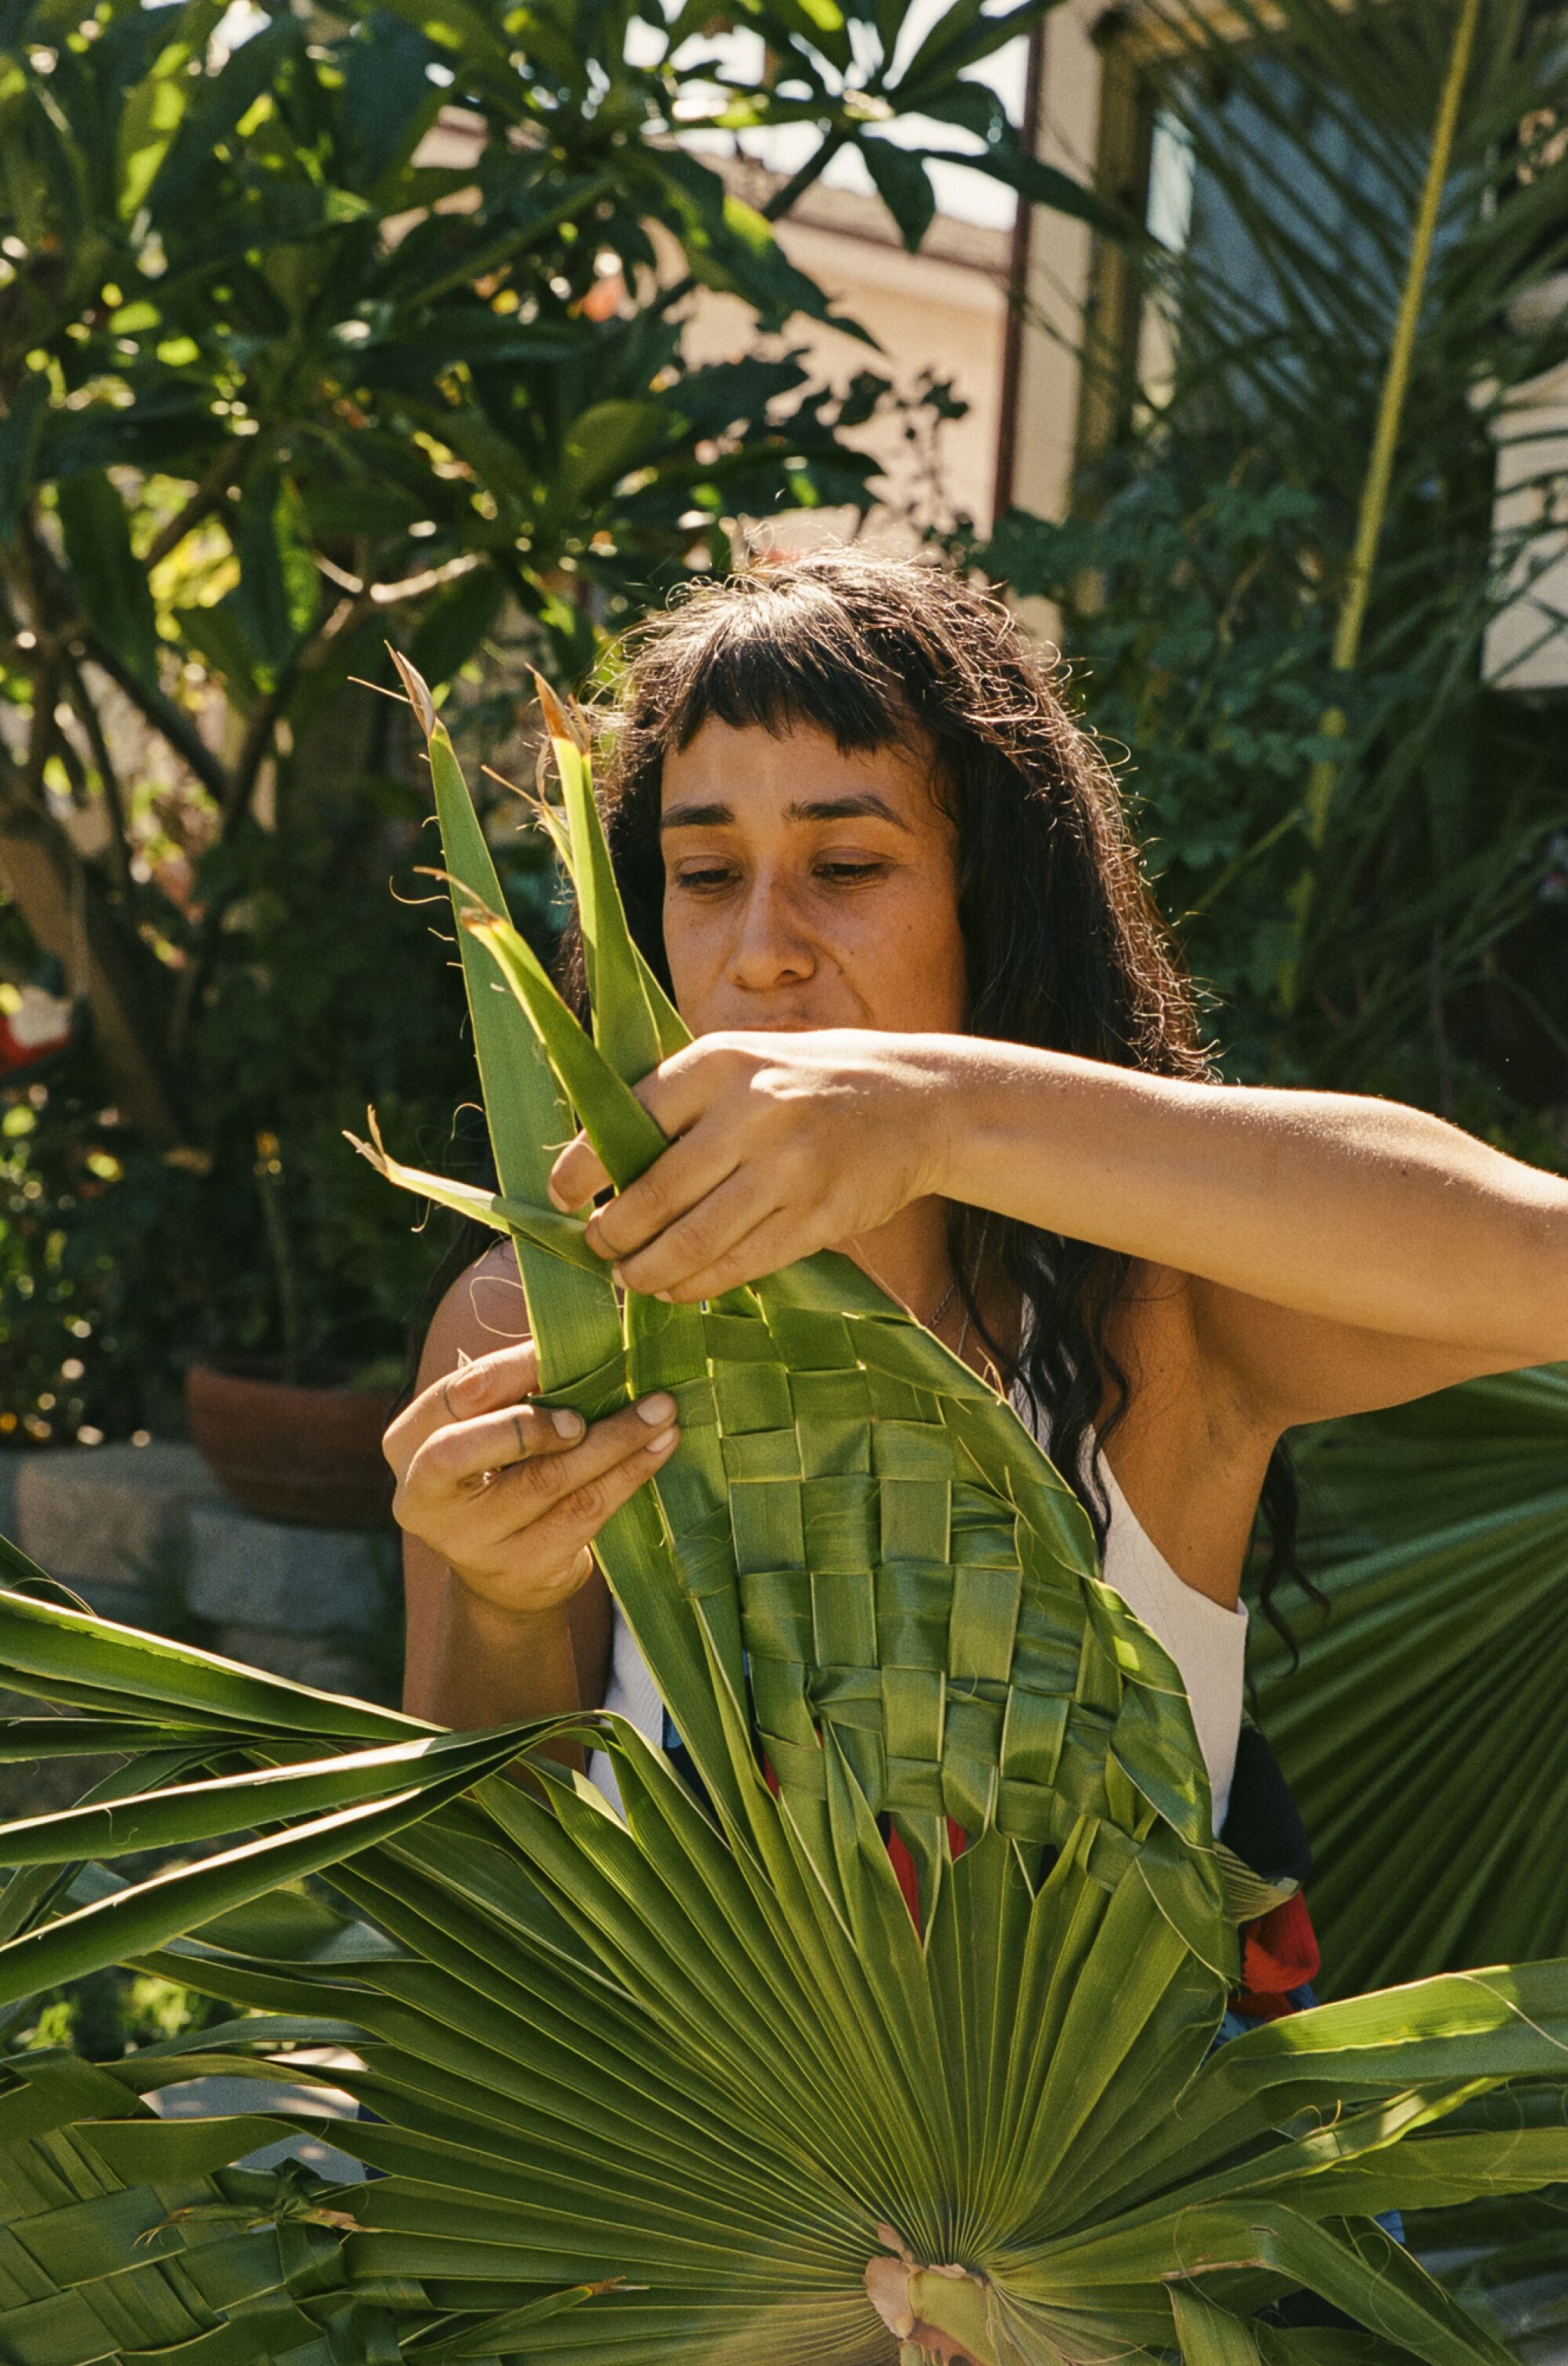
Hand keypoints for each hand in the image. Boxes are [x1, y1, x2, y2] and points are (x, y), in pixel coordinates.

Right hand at [384, 1340, 679, 1617]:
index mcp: (408, 1443)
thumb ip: (516, 1388)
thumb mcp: (488, 1428)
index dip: (509, 1371)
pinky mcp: (524, 1566)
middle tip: (591, 1405)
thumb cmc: (502, 1472)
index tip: (560, 1352)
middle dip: (534, 1422)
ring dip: (614, 1439)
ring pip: (546, 1480)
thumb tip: (590, 1336)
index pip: (452, 1397)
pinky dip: (629, 1473)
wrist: (508, 1576)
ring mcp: (472, 1539)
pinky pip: (585, 1511)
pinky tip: (660, 1446)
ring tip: (661, 1410)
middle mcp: (423, 1497)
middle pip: (472, 1448)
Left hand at [548, 1029, 949, 1301]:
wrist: (918, 1102)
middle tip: (597, 1247)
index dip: (580, 1169)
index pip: (627, 1120)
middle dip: (610, 1235)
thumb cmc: (810, 1081)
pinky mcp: (818, 1217)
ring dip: (647, 1271)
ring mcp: (788, 1169)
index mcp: (720, 1062)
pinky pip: (739, 1265)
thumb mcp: (746, 1061)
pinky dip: (697, 1286)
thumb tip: (597, 1159)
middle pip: (652, 1196)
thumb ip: (682, 1100)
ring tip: (630, 1276)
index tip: (560, 1195)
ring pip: (692, 1242)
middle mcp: (752, 1111)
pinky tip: (678, 1288)